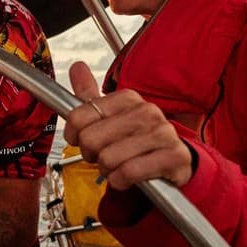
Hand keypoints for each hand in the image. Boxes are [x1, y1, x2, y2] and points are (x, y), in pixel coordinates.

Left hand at [63, 61, 193, 188]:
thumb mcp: (111, 116)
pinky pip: (128, 173)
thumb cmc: (136, 138)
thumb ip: (90, 94)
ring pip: (108, 158)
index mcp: (128, 98)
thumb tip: (77, 66)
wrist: (172, 160)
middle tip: (102, 156)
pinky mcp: (173, 157)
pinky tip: (127, 177)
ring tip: (118, 165)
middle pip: (90, 139)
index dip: (73, 135)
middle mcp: (146, 112)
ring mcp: (162, 133)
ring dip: (107, 170)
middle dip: (91, 154)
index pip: (78, 117)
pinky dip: (120, 180)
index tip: (81, 140)